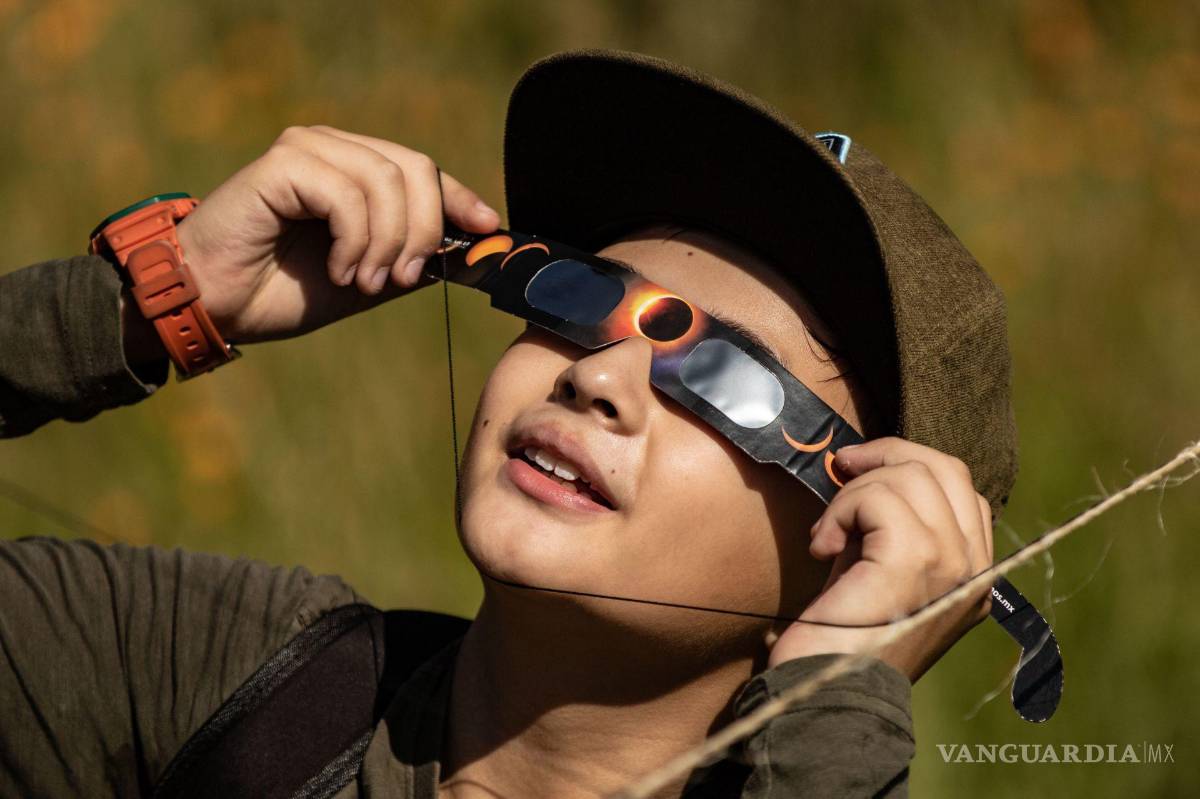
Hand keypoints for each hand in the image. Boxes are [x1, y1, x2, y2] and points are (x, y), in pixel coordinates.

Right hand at [155, 125, 498, 344]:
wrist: (216, 304)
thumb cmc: (283, 291)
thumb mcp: (366, 277)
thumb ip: (411, 258)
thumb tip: (469, 248)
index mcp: (355, 170)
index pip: (423, 171)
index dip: (461, 199)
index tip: (490, 230)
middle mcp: (333, 148)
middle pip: (415, 169)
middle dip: (422, 230)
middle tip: (401, 278)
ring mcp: (308, 150)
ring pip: (387, 180)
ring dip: (386, 242)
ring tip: (362, 280)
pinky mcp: (283, 163)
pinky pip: (347, 193)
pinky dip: (354, 239)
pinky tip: (338, 269)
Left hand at [768, 437, 994, 681]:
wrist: (827, 693)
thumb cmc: (842, 634)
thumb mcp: (880, 568)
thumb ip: (891, 524)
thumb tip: (867, 464)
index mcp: (975, 574)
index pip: (961, 486)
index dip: (909, 462)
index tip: (859, 470)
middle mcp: (976, 570)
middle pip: (943, 469)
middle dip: (884, 456)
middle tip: (842, 469)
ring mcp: (953, 566)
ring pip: (910, 477)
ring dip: (854, 493)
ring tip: (829, 534)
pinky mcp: (915, 564)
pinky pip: (878, 498)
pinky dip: (840, 512)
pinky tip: (821, 547)